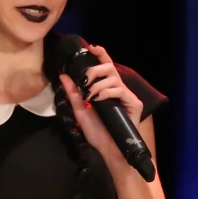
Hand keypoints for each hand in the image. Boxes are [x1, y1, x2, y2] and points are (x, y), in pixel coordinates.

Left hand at [57, 44, 145, 169]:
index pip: (105, 66)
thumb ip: (73, 94)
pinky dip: (107, 92)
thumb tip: (63, 76)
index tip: (91, 47)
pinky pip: (120, 90)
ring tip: (91, 96)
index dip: (100, 54)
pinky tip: (99, 100)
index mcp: (106, 89)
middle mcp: (118, 90)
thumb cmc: (98, 133)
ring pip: (114, 78)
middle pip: (110, 67)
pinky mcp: (134, 103)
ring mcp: (126, 96)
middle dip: (95, 70)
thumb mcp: (80, 112)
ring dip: (98, 84)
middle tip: (85, 79)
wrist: (110, 151)